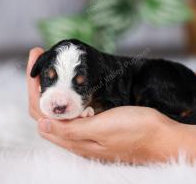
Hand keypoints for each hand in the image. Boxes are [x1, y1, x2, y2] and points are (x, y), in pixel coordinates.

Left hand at [27, 48, 182, 162]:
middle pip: (47, 108)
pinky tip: (69, 83)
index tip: (36, 59)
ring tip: (51, 64)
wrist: (162, 136)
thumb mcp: (103, 130)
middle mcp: (78, 137)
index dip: (34, 87)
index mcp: (76, 140)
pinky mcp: (98, 123)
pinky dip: (66, 93)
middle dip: (39, 82)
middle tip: (39, 54)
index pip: (41, 113)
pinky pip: (74, 109)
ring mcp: (87, 130)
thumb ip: (71, 130)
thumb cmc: (137, 132)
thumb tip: (42, 125)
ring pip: (59, 108)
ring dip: (51, 86)